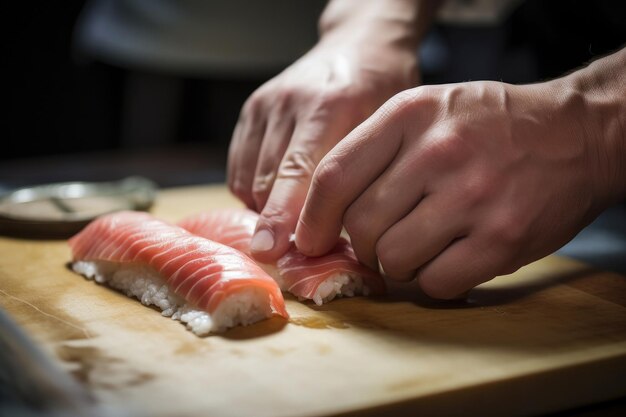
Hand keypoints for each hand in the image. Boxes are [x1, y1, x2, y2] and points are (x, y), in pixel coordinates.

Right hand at [228, 33, 417, 262]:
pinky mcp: (250, 109)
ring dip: (265, 209)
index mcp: (334, 106)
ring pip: (250, 179)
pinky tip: (278, 195)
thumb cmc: (383, 95)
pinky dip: (253, 191)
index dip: (283, 215)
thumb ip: (363, 177)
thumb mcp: (390, 131)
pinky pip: (239, 168)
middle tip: (287, 251)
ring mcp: (266, 104)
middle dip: (274, 222)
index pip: (300, 171)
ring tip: (291, 219)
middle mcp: (292, 102)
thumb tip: (336, 239)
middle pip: (269, 181)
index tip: (270, 250)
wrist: (359, 46)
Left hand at [296, 73, 624, 298]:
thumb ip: (373, 151)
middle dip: (362, 245)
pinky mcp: (502, 238)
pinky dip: (433, 281)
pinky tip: (449, 258)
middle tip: (381, 241)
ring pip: (394, 260)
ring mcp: (472, 196)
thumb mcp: (424, 110)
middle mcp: (438, 153)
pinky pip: (436, 283)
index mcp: (409, 116)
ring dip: (398, 265)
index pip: (334, 177)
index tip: (309, 241)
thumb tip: (321, 213)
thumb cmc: (487, 125)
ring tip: (421, 245)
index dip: (312, 219)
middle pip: (361, 226)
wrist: (575, 133)